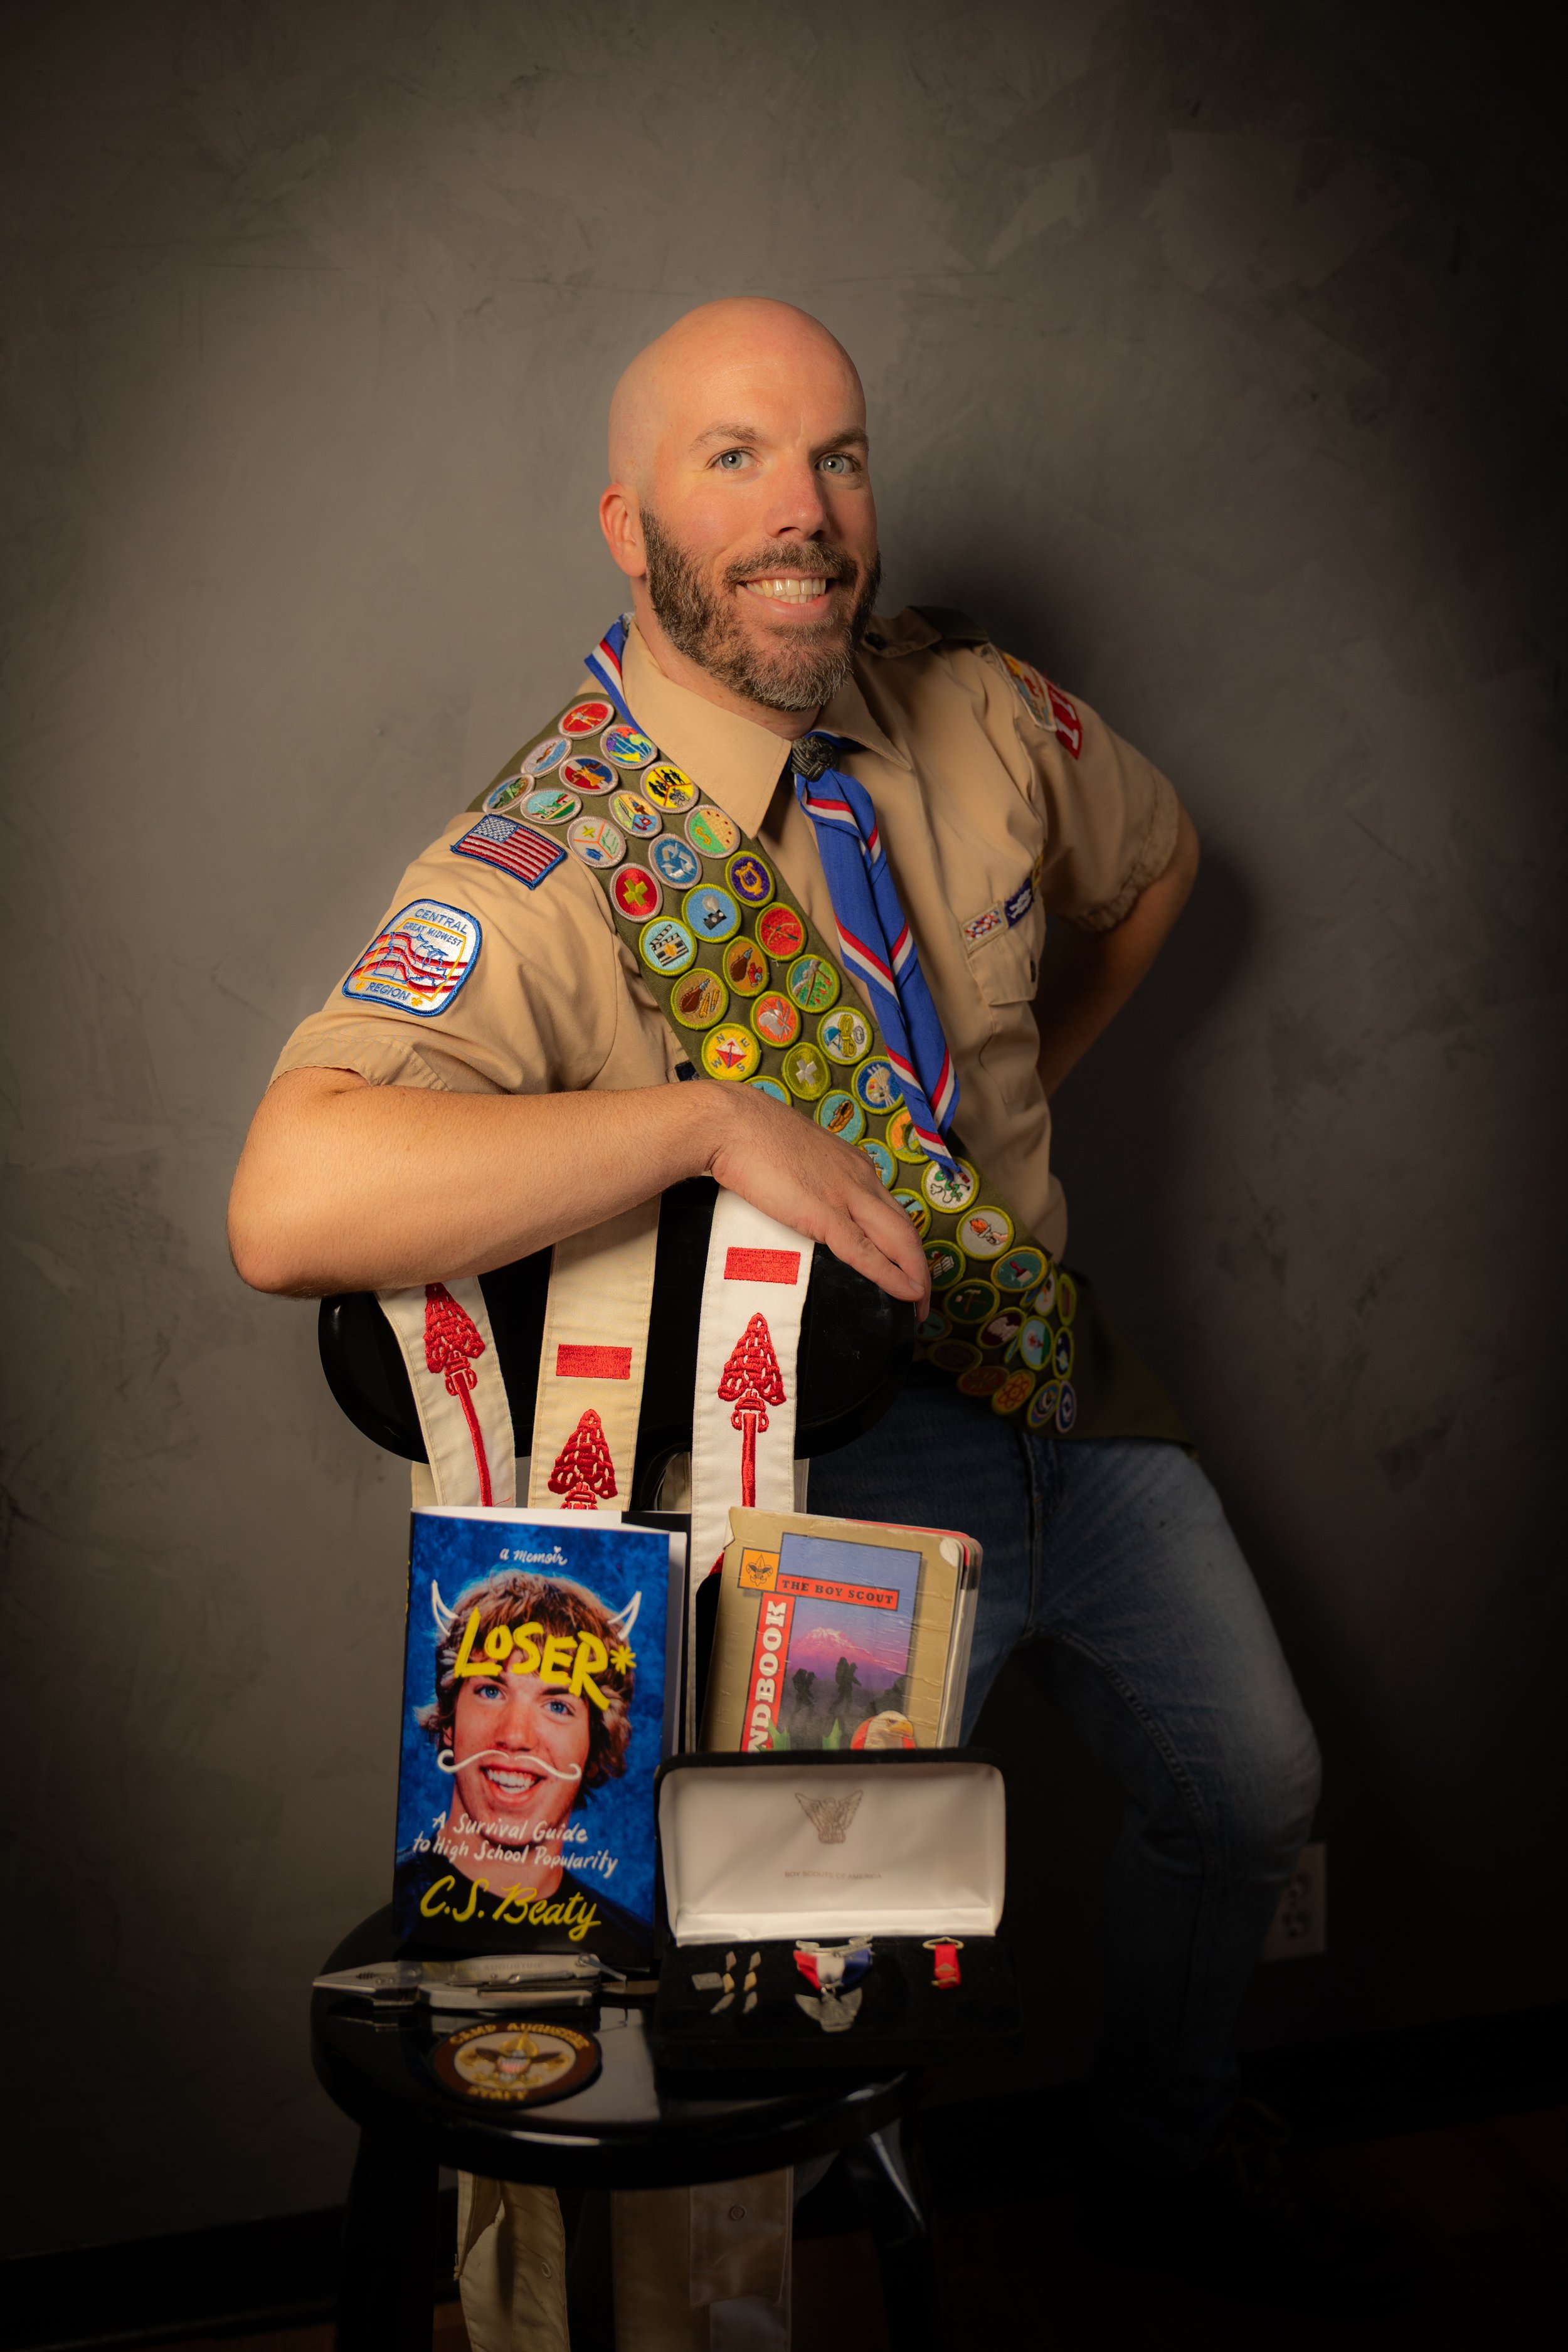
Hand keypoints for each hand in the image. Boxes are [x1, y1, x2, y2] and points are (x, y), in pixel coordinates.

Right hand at [699, 1084, 930, 1312]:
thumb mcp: (798, 1159)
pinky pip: (866, 1252)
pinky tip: (906, 1293)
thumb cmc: (753, 1138)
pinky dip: (891, 1276)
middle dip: (920, 1266)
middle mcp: (860, 1179)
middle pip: (905, 1228)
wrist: (732, 1124)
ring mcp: (846, 1196)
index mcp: (853, 1165)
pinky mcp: (825, 1214)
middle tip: (923, 1297)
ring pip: (898, 1240)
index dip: (904, 1242)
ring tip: (919, 1307)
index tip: (905, 1266)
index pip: (891, 1208)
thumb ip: (812, 1181)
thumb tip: (806, 1201)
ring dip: (916, 1276)